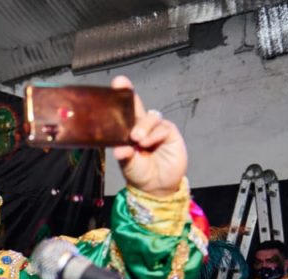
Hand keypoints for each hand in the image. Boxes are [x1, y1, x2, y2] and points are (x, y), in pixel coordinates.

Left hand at [112, 75, 187, 197]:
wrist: (156, 187)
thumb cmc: (138, 173)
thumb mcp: (127, 164)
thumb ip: (125, 155)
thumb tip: (120, 150)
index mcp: (127, 129)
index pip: (124, 109)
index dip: (122, 94)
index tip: (118, 82)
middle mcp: (141, 125)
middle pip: (137, 106)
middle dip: (132, 97)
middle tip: (125, 101)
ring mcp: (156, 128)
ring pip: (150, 117)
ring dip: (143, 126)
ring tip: (137, 139)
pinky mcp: (170, 133)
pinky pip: (162, 128)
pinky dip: (154, 134)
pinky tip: (147, 142)